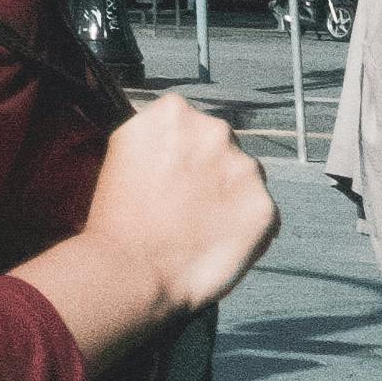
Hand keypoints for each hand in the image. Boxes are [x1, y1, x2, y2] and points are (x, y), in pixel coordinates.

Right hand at [26, 98, 276, 371]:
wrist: (131, 269)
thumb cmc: (117, 218)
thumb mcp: (123, 153)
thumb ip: (155, 138)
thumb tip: (175, 144)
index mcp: (172, 110)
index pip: (189, 124)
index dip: (180, 154)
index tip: (169, 177)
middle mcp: (213, 129)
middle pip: (221, 146)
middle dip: (210, 171)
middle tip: (185, 206)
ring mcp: (243, 167)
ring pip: (245, 179)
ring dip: (230, 198)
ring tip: (200, 229)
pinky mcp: (264, 206)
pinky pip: (261, 215)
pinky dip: (245, 229)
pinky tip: (216, 244)